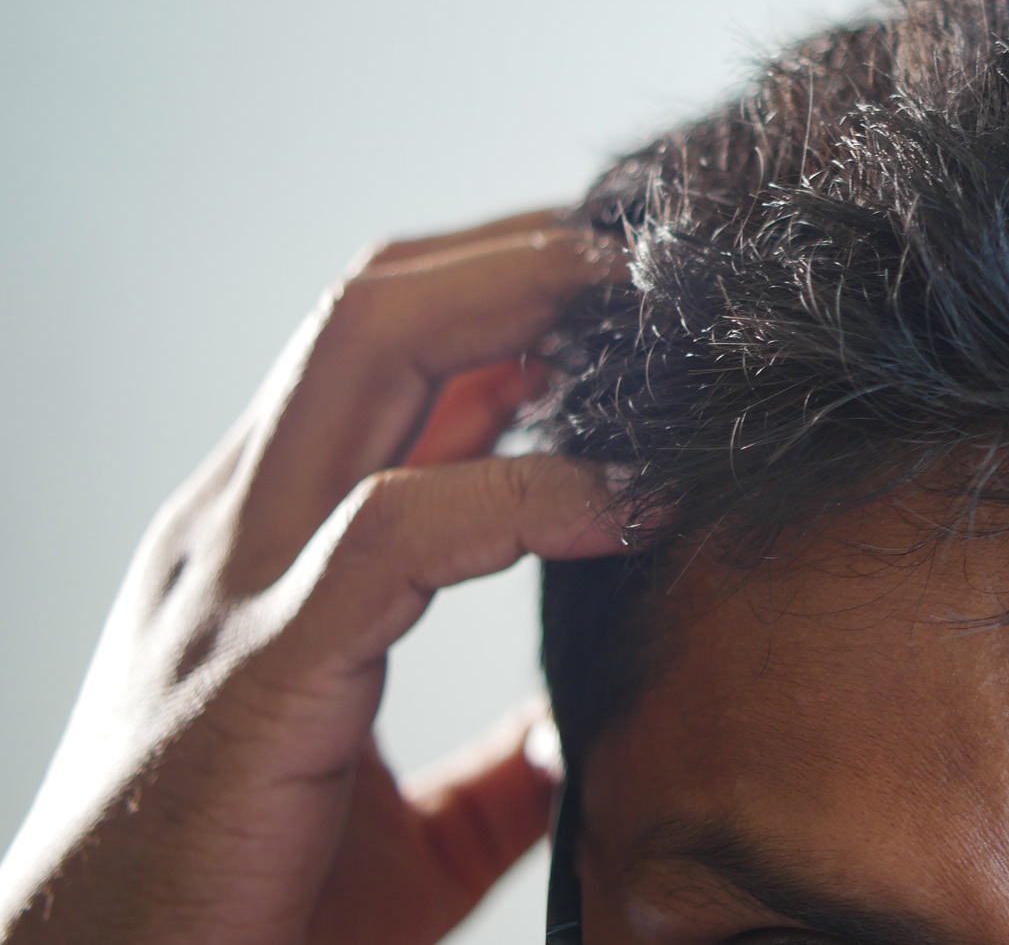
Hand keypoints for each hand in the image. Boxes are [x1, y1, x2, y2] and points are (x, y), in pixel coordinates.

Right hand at [0, 213, 625, 944]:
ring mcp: (236, 585)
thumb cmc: (233, 918)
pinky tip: (630, 508)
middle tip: (650, 255)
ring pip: (366, 354)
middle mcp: (238, 532)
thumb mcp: (392, 823)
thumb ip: (487, 769)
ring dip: (520, 306)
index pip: (376, 354)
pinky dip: (533, 495)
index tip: (626, 298)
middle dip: (517, 255)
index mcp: (264, 550)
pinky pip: (402, 528)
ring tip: (650, 314)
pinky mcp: (258, 671)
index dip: (503, 296)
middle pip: (370, 308)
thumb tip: (582, 737)